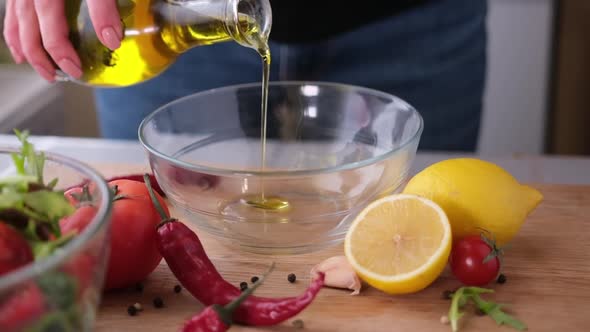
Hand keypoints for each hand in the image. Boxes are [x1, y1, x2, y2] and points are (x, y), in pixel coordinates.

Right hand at [2, 0, 121, 81]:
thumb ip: (103, 8)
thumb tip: (112, 39)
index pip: (52, 30)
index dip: (63, 53)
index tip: (78, 70)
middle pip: (32, 32)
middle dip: (46, 59)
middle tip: (64, 76)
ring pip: (19, 25)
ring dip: (29, 51)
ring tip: (45, 71)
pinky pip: (12, 14)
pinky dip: (14, 34)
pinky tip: (21, 50)